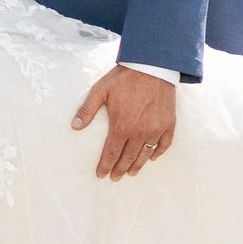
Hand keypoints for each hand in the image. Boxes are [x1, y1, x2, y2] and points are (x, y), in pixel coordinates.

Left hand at [71, 64, 176, 179]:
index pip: (111, 153)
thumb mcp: (100, 90)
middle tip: (115, 177)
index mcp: (122, 126)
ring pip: (145, 154)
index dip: (105, 165)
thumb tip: (74, 126)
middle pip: (128, 157)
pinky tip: (152, 158)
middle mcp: (139, 132)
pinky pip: (164, 144)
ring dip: (137, 165)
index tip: (101, 174)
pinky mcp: (168, 123)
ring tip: (131, 173)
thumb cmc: (124, 78)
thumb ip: (87, 110)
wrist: (152, 66)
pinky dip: (158, 153)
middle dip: (120, 169)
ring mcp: (156, 129)